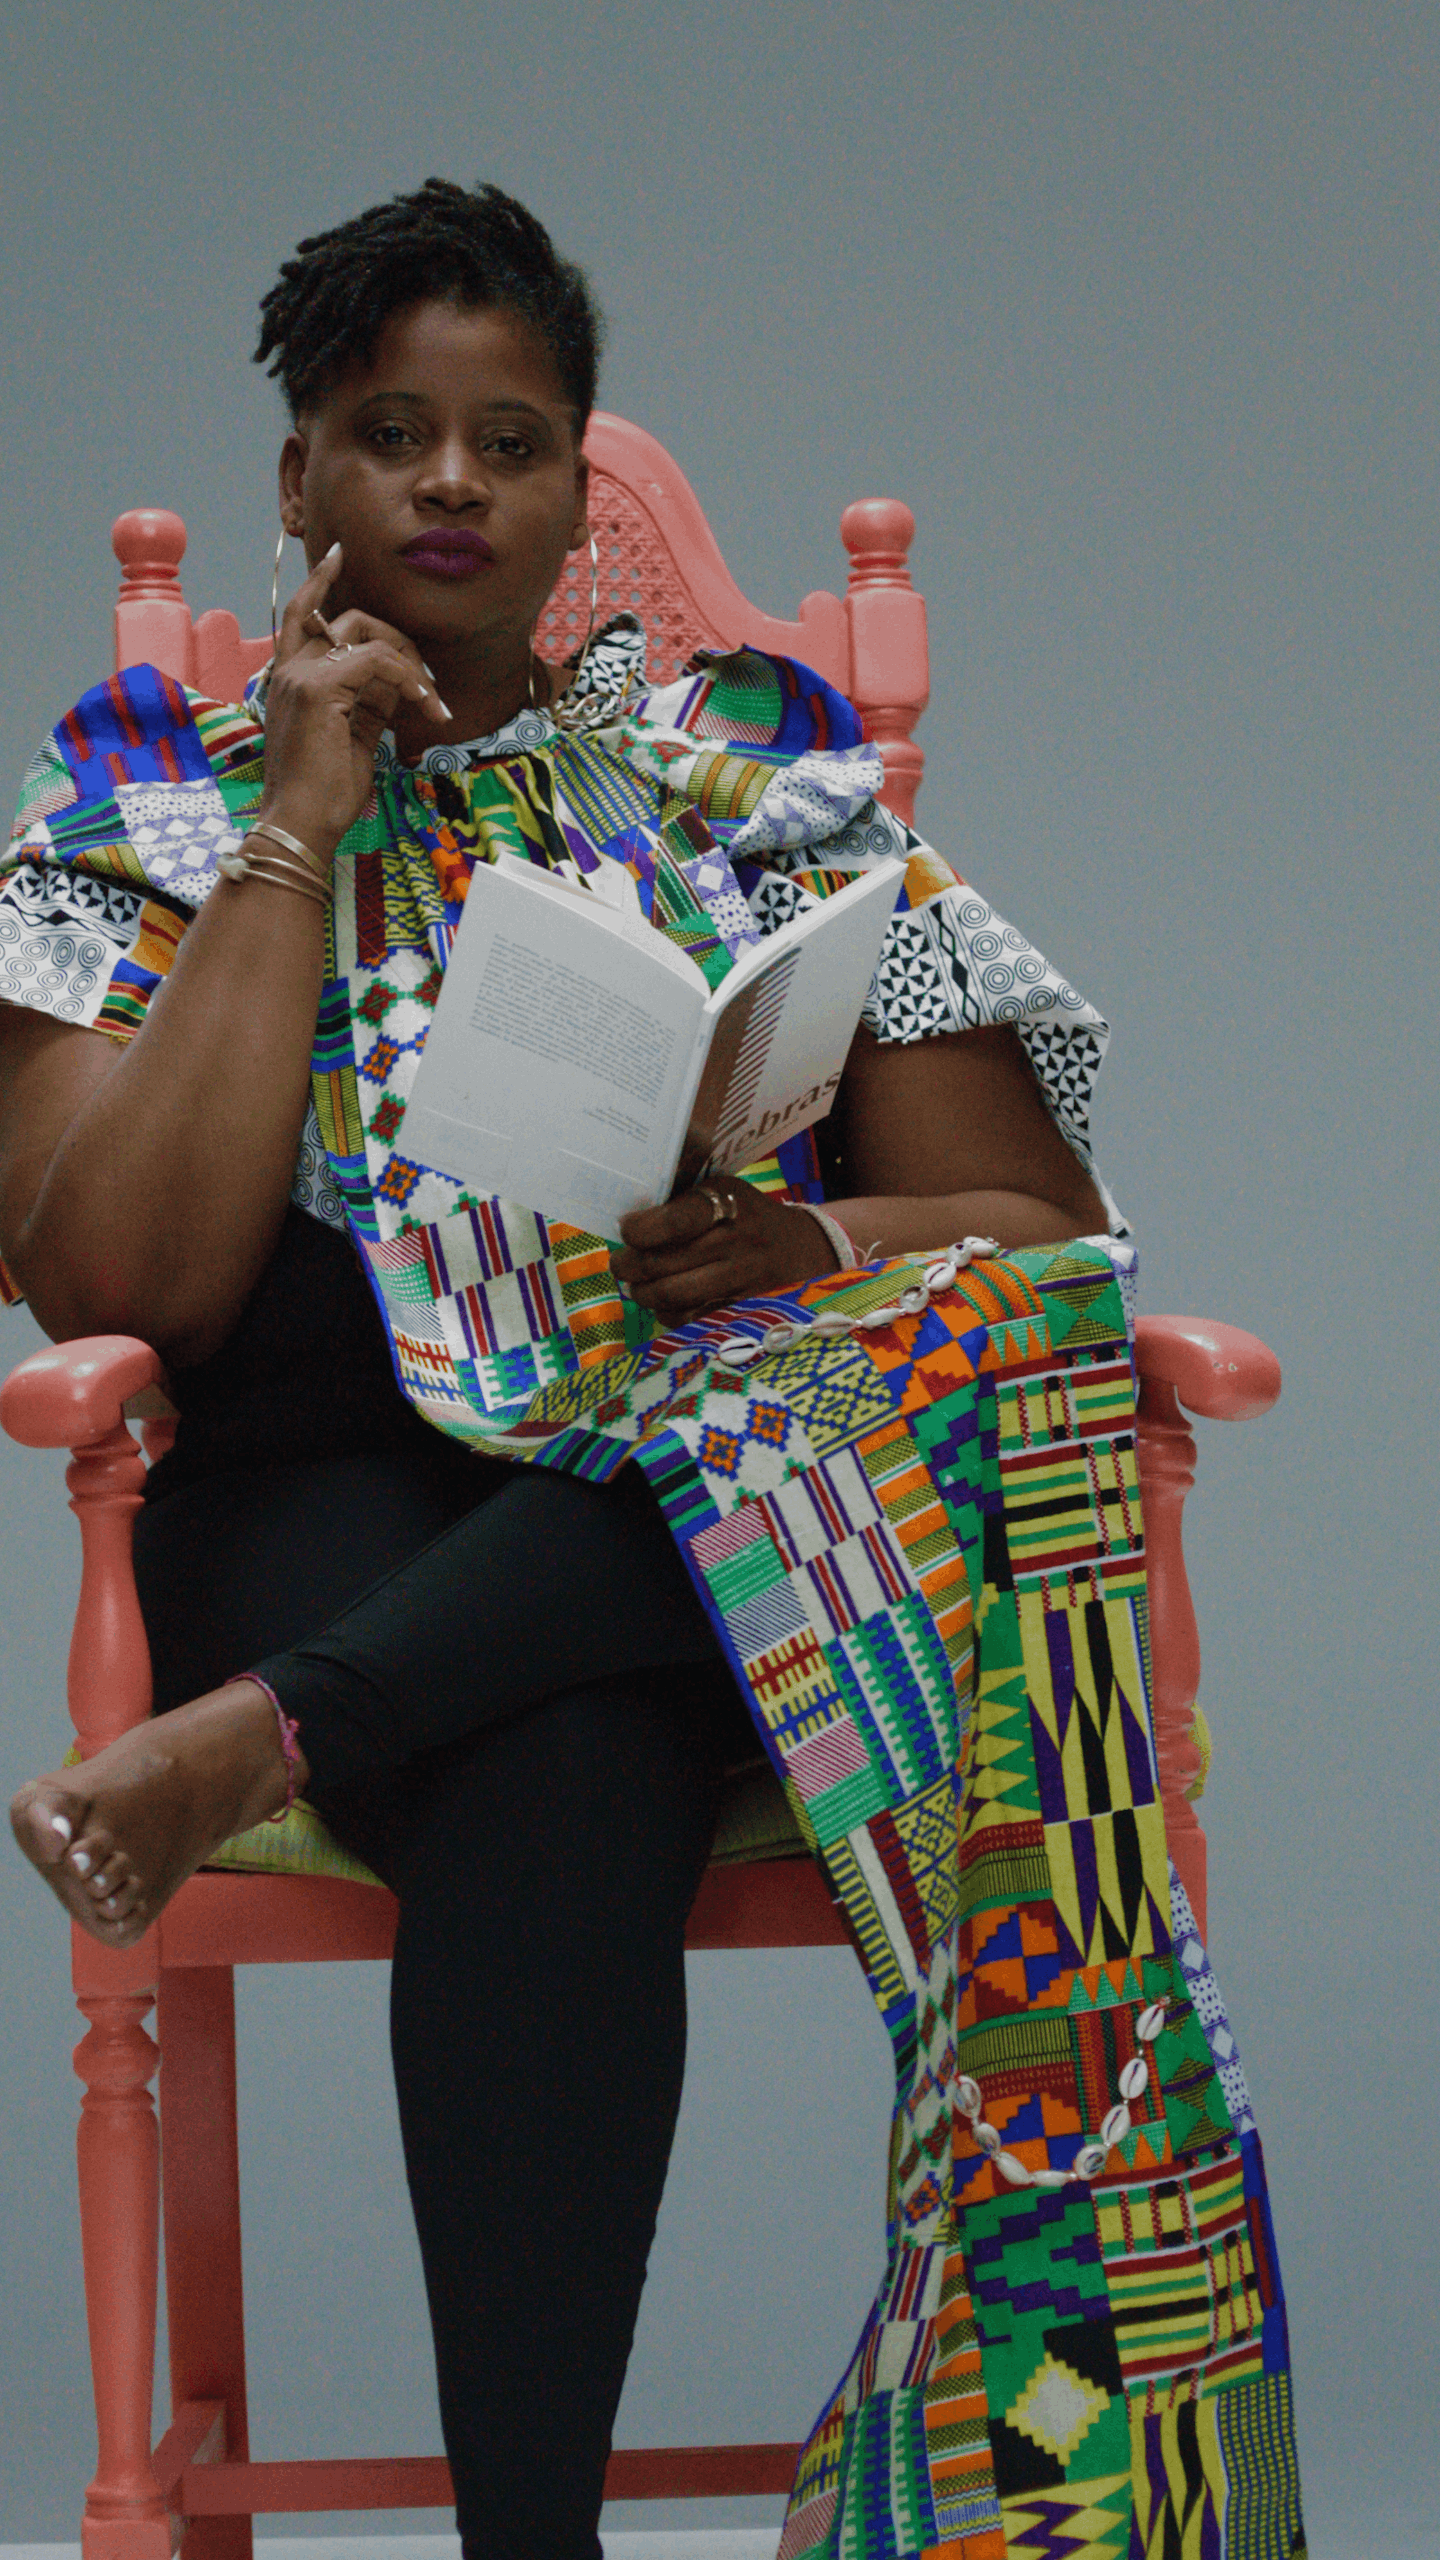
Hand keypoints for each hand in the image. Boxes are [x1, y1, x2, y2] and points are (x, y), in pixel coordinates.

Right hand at [258, 546, 447, 860]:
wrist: (301, 825)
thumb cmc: (325, 794)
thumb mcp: (355, 737)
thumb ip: (370, 701)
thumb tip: (398, 678)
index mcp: (289, 680)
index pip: (302, 615)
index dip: (319, 582)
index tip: (339, 556)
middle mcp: (288, 670)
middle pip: (346, 618)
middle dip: (395, 637)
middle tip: (425, 680)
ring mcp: (299, 676)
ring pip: (364, 633)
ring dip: (408, 660)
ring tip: (431, 700)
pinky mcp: (319, 688)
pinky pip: (378, 660)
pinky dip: (410, 678)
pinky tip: (427, 706)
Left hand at [613, 1183, 838, 1320]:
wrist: (800, 1247)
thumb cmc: (745, 1214)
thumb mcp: (721, 1191)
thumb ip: (680, 1200)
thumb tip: (626, 1220)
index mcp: (727, 1203)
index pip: (675, 1220)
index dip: (640, 1230)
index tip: (626, 1230)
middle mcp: (736, 1241)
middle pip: (663, 1263)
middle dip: (629, 1266)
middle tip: (619, 1264)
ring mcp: (741, 1278)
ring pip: (673, 1296)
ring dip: (642, 1293)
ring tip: (635, 1285)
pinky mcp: (741, 1307)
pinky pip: (691, 1318)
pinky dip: (666, 1314)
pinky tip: (662, 1302)